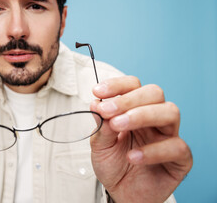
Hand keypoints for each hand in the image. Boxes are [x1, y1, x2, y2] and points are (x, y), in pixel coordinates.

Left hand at [90, 76, 192, 202]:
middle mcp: (153, 120)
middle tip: (108, 111)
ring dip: (142, 115)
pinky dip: (153, 150)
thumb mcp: (100, 144)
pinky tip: (133, 156)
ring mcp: (168, 136)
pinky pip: (176, 146)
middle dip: (129, 99)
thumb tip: (98, 104)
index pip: (133, 86)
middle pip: (154, 93)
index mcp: (134, 111)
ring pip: (170, 112)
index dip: (117, 86)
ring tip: (119, 127)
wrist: (120, 193)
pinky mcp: (180, 158)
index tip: (98, 91)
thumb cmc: (113, 166)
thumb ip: (101, 125)